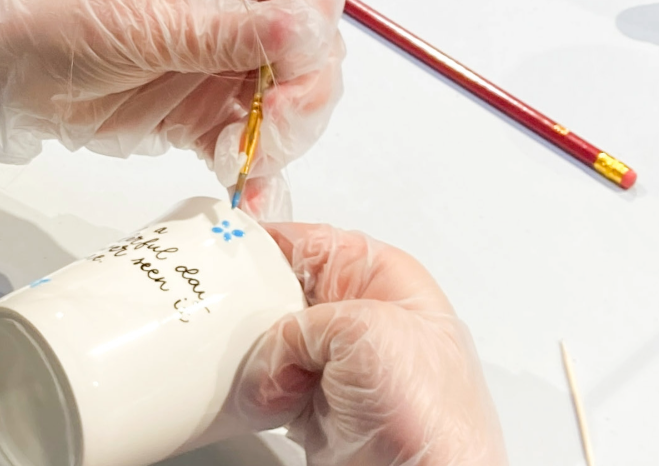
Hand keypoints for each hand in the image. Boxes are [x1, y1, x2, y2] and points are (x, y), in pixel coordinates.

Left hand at [0, 0, 345, 217]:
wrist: (8, 69)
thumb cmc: (73, 15)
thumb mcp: (155, 15)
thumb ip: (235, 29)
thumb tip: (309, 27)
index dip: (321, 16)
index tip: (300, 54)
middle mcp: (242, 18)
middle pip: (316, 52)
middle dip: (306, 93)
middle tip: (272, 124)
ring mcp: (227, 72)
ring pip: (294, 106)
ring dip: (282, 137)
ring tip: (238, 157)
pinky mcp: (205, 120)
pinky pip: (253, 146)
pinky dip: (257, 171)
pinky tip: (249, 193)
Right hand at [232, 224, 507, 465]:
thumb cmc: (432, 414)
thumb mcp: (360, 330)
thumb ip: (301, 323)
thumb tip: (274, 350)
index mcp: (384, 280)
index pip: (313, 243)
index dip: (268, 243)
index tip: (226, 248)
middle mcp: (362, 319)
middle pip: (285, 293)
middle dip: (255, 308)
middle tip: (231, 315)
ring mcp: (340, 367)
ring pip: (272, 343)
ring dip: (256, 357)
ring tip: (264, 373)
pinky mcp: (320, 408)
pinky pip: (270, 385)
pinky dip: (256, 393)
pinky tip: (266, 401)